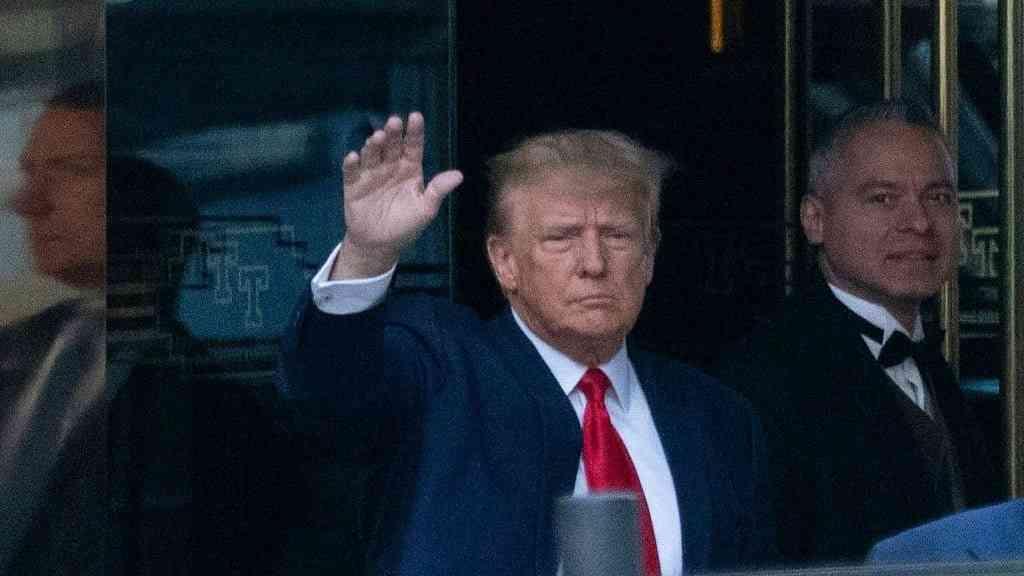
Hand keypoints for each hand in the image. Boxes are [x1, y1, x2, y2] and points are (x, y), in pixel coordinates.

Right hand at [331, 112, 462, 278]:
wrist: (380, 245)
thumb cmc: (406, 225)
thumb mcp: (426, 209)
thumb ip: (438, 190)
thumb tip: (459, 175)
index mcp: (410, 169)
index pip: (413, 147)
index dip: (414, 132)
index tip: (415, 117)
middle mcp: (390, 167)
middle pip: (391, 146)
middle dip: (392, 134)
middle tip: (394, 122)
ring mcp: (371, 174)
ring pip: (372, 154)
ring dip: (373, 145)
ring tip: (376, 138)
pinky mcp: (353, 185)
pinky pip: (352, 172)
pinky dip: (352, 164)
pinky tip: (354, 157)